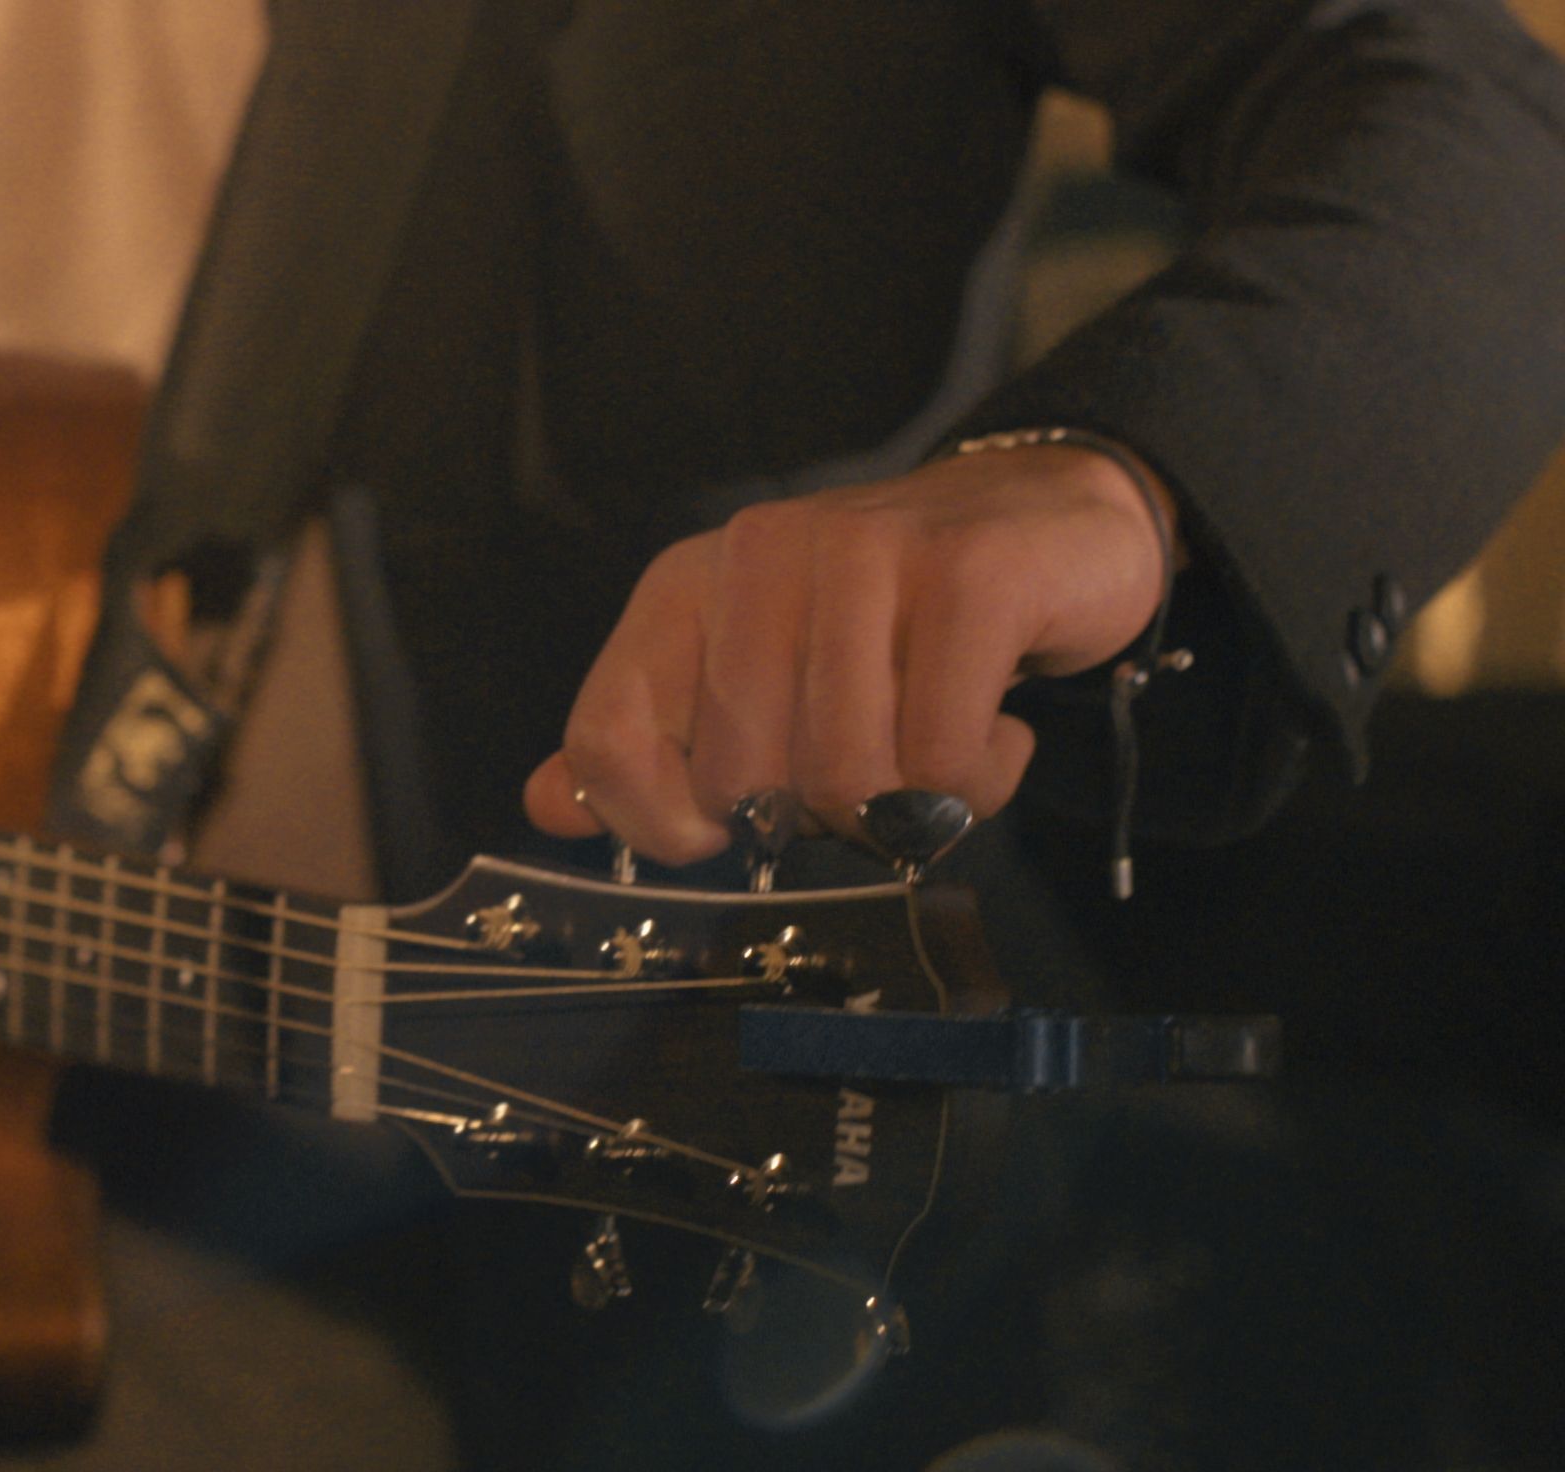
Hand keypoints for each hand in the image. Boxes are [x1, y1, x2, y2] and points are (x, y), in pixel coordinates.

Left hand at [522, 442, 1175, 864]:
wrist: (1047, 519)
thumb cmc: (890, 630)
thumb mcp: (755, 678)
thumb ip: (651, 746)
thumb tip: (545, 808)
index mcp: (685, 586)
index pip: (606, 739)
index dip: (660, 823)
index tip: (725, 832)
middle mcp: (759, 554)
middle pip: (741, 780)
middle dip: (815, 816)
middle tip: (874, 771)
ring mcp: (865, 553)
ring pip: (846, 775)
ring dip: (911, 804)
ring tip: (942, 747)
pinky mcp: (970, 576)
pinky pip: (942, 756)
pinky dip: (980, 779)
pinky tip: (997, 729)